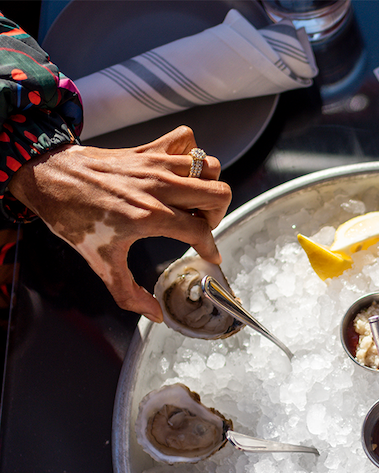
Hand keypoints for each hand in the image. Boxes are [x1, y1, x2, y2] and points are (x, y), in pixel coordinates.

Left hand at [7, 126, 231, 321]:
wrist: (48, 178)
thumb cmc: (74, 218)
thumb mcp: (102, 263)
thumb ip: (130, 294)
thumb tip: (155, 314)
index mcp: (150, 216)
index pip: (201, 231)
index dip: (211, 248)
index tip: (210, 256)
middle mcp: (158, 187)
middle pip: (218, 193)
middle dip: (216, 214)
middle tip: (201, 226)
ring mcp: (155, 164)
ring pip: (208, 166)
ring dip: (207, 185)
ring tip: (192, 201)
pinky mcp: (147, 149)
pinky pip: (185, 139)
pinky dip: (189, 153)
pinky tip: (178, 172)